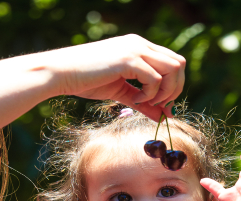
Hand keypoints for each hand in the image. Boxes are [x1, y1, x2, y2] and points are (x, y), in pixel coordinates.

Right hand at [43, 34, 184, 120]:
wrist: (60, 73)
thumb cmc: (85, 81)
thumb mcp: (120, 92)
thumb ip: (143, 102)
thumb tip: (163, 116)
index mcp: (139, 47)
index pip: (173, 61)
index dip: (174, 85)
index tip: (161, 104)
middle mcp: (140, 44)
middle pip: (180, 63)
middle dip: (175, 89)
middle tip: (158, 105)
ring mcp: (135, 49)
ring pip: (173, 68)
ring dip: (165, 91)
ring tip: (145, 102)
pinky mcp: (128, 60)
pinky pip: (155, 78)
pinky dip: (150, 94)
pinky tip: (134, 99)